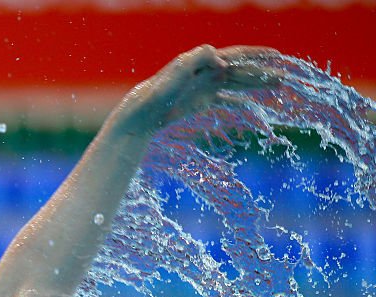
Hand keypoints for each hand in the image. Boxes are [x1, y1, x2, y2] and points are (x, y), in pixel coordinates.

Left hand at [114, 45, 283, 134]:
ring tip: (277, 87)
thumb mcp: (175, 74)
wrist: (143, 113)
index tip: (277, 55)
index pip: (236, 55)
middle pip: (241, 70)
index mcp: (204, 61)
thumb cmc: (157, 92)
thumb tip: (215, 53)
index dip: (257, 55)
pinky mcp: (201, 101)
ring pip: (237, 84)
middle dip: (263, 73)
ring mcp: (205, 86)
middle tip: (285, 77)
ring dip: (256, 85)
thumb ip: (195, 60)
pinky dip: (239, 101)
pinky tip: (251, 106)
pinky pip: (225, 100)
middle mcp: (207, 71)